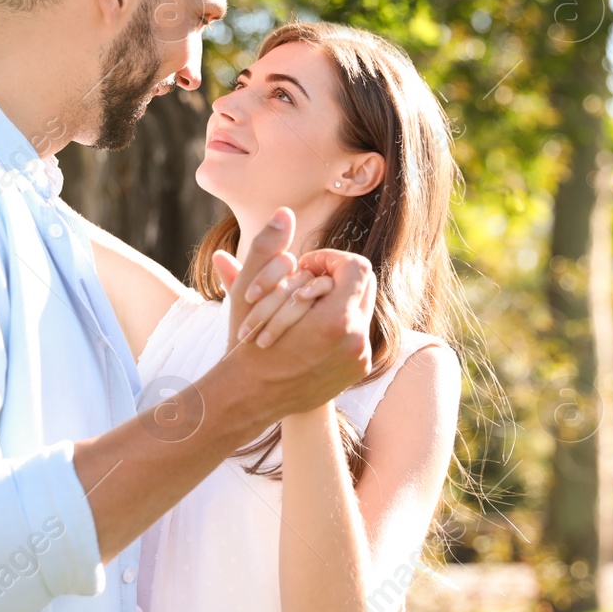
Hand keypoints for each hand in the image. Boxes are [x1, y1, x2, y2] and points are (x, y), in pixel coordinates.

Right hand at [214, 213, 376, 420]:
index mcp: (336, 320)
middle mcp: (356, 340)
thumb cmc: (247, 344)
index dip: (330, 260)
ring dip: (339, 300)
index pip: (356, 267)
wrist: (251, 399)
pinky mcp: (358, 370)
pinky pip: (360, 333)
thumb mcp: (252, 292)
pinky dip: (341, 324)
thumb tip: (284, 212)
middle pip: (365, 285)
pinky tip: (314, 327)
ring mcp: (360, 358)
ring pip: (363, 309)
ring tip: (307, 305)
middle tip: (306, 283)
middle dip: (337, 278)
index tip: (305, 268)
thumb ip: (268, 247)